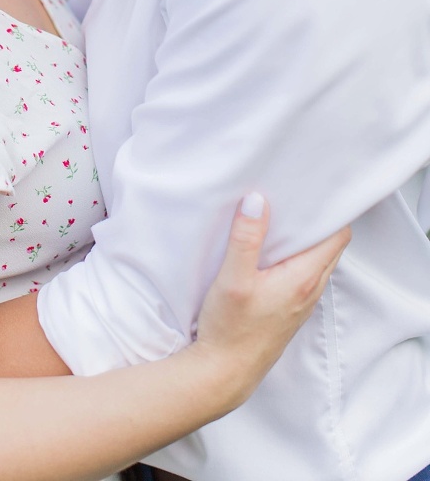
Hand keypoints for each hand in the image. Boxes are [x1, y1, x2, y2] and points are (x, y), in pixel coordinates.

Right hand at [194, 194, 349, 406]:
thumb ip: (246, 238)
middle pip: (330, 245)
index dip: (331, 211)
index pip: (338, 236)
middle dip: (316, 220)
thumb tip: (257, 200)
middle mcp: (310, 290)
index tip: (312, 191)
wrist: (224, 373)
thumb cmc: (230, 329)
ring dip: (304, 239)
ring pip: (316, 260)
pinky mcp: (288, 309)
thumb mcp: (233, 278)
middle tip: (293, 196)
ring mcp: (301, 302)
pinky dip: (293, 256)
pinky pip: (301, 273)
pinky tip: (268, 249)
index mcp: (304, 278)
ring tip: (280, 217)